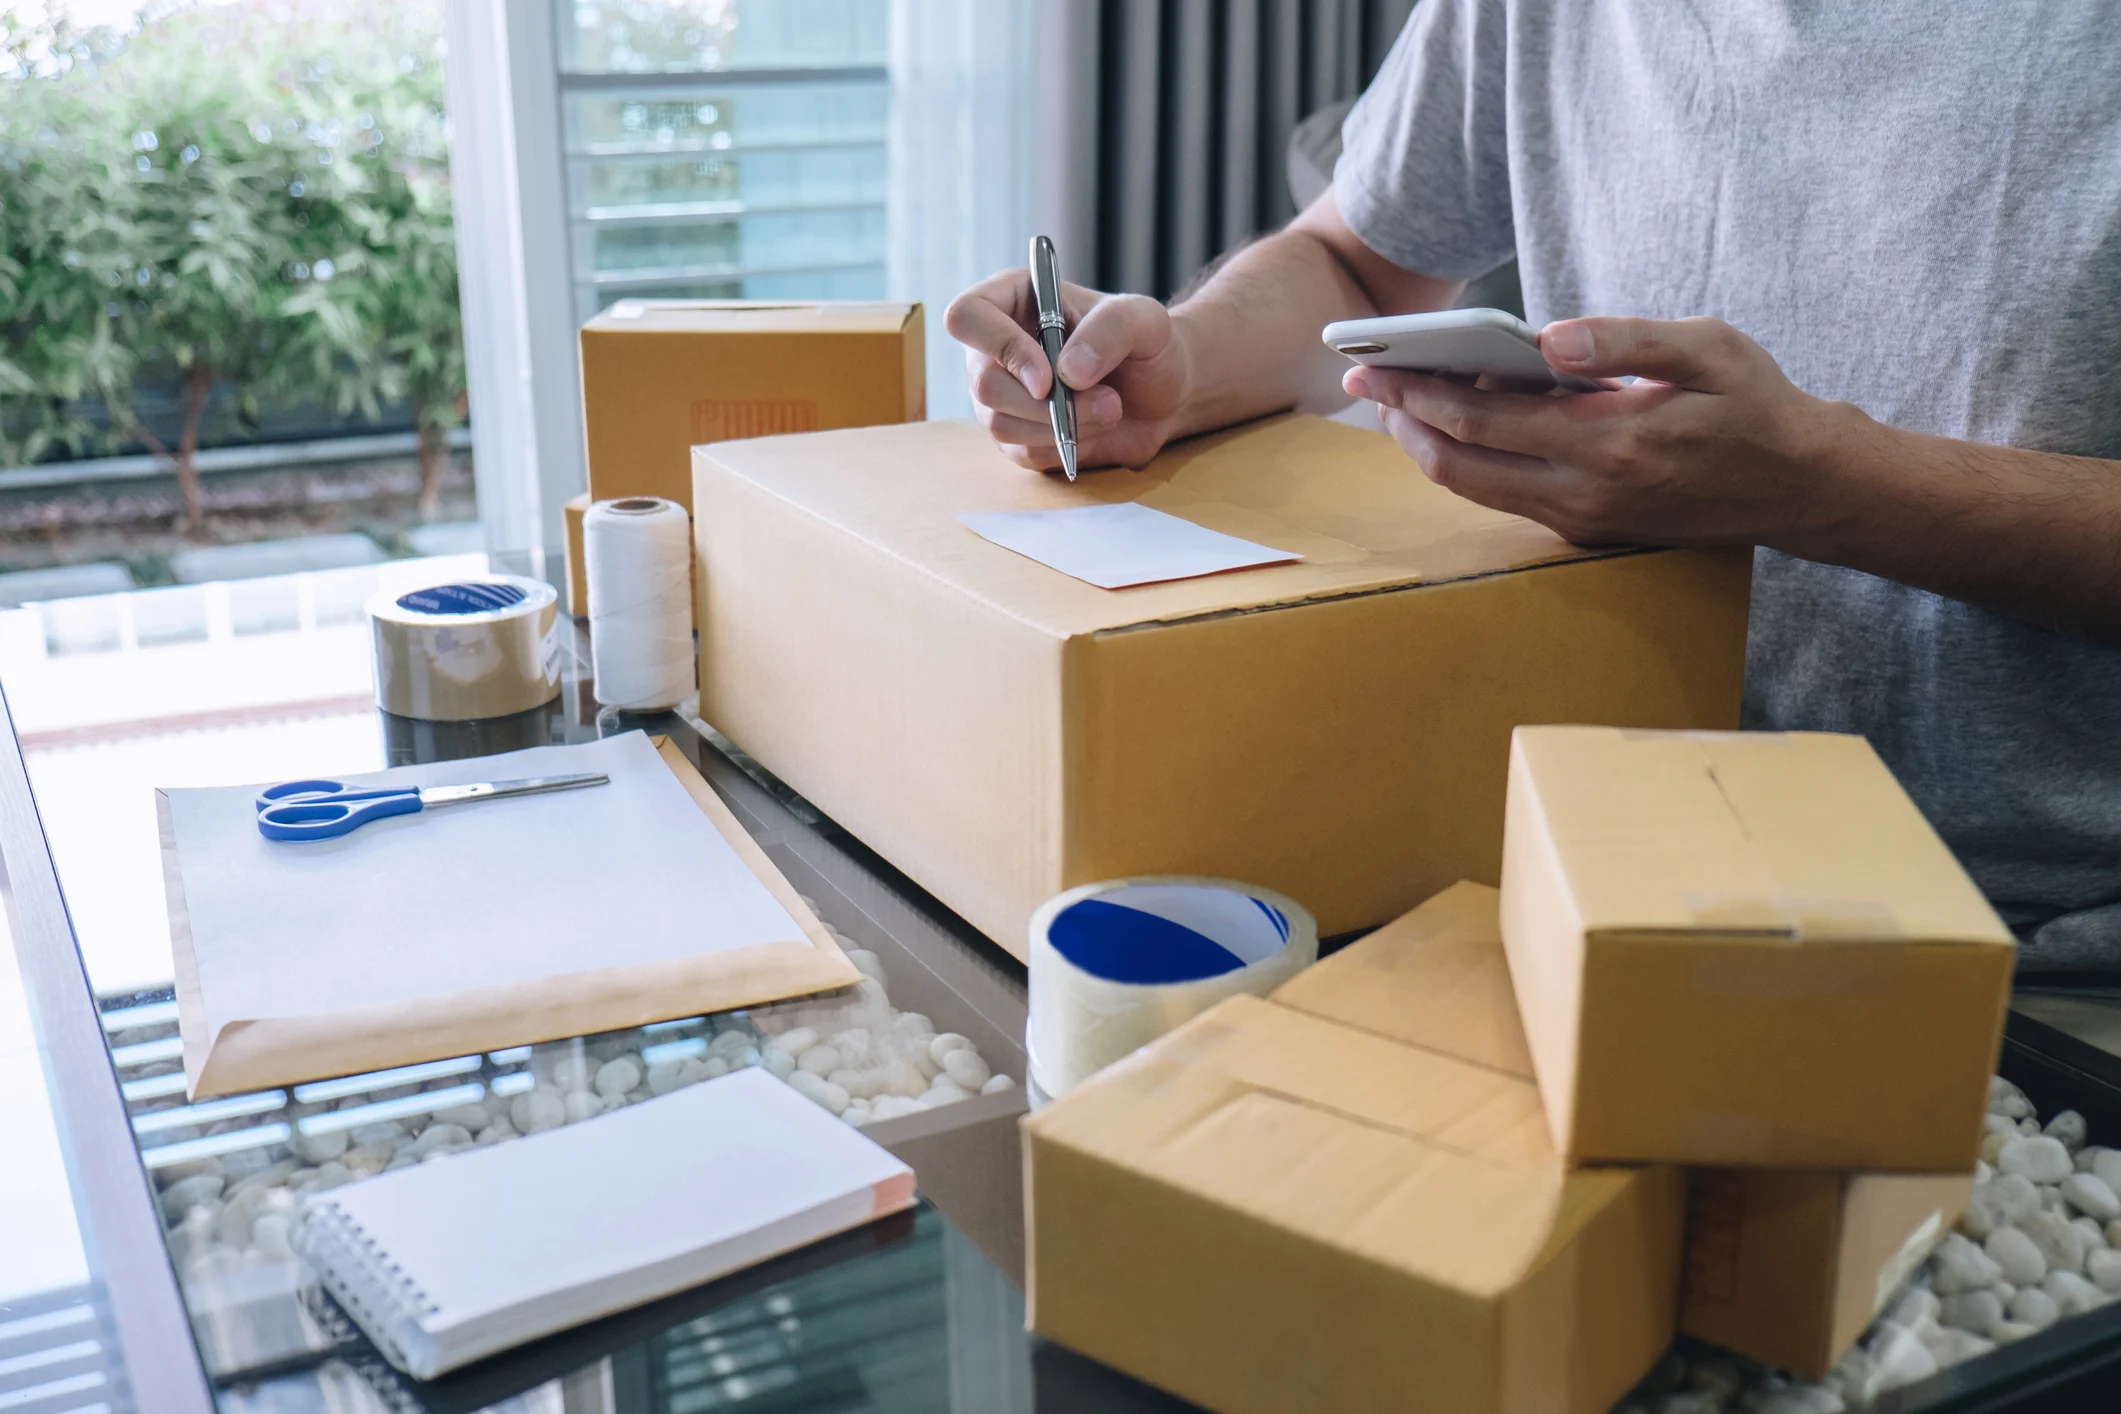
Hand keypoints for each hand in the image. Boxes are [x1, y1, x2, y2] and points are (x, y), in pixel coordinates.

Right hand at [944, 269, 1189, 472]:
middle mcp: (995, 347)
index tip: (1048, 378)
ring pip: (1001, 424)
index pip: (967, 317)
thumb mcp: (1146, 322)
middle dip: (1048, 404)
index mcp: (1013, 299)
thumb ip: (1111, 330)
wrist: (1161, 396)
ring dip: (1063, 426)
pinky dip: (1065, 447)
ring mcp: (1001, 394)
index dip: (1001, 348)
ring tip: (1109, 409)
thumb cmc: (1148, 346)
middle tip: (1107, 400)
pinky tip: (1092, 428)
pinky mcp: (1016, 435)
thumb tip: (1066, 373)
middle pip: (985, 384)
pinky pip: (1024, 452)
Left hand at [1342, 316, 1854, 547]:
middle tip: (1364, 381)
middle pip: (1461, 464)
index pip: (1486, 420)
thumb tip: (1552, 335)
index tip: (1376, 367)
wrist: (1800, 486)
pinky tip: (1461, 419)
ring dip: (1431, 446)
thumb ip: (1628, 338)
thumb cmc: (1755, 406)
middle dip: (1405, 421)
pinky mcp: (1586, 528)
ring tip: (1398, 400)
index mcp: (1608, 445)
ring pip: (1477, 488)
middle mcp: (1583, 494)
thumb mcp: (1709, 348)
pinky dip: (1471, 459)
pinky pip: (1506, 495)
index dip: (1421, 393)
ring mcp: (1581, 519)